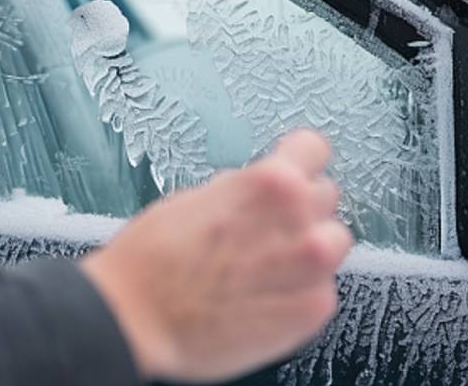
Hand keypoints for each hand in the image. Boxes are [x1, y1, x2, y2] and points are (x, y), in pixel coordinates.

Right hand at [80, 129, 352, 381]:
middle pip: (325, 196)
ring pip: (333, 242)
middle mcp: (300, 220)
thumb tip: (259, 190)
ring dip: (308, 249)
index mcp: (272, 182)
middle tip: (267, 230)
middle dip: (300, 209)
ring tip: (271, 265)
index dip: (299, 161)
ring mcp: (311, 267)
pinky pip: (322, 289)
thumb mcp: (197, 197)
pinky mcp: (312, 309)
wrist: (134, 319)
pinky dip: (300, 292)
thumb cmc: (152, 259)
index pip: (315, 148)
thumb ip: (243, 190)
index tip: (294, 171)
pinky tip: (265, 297)